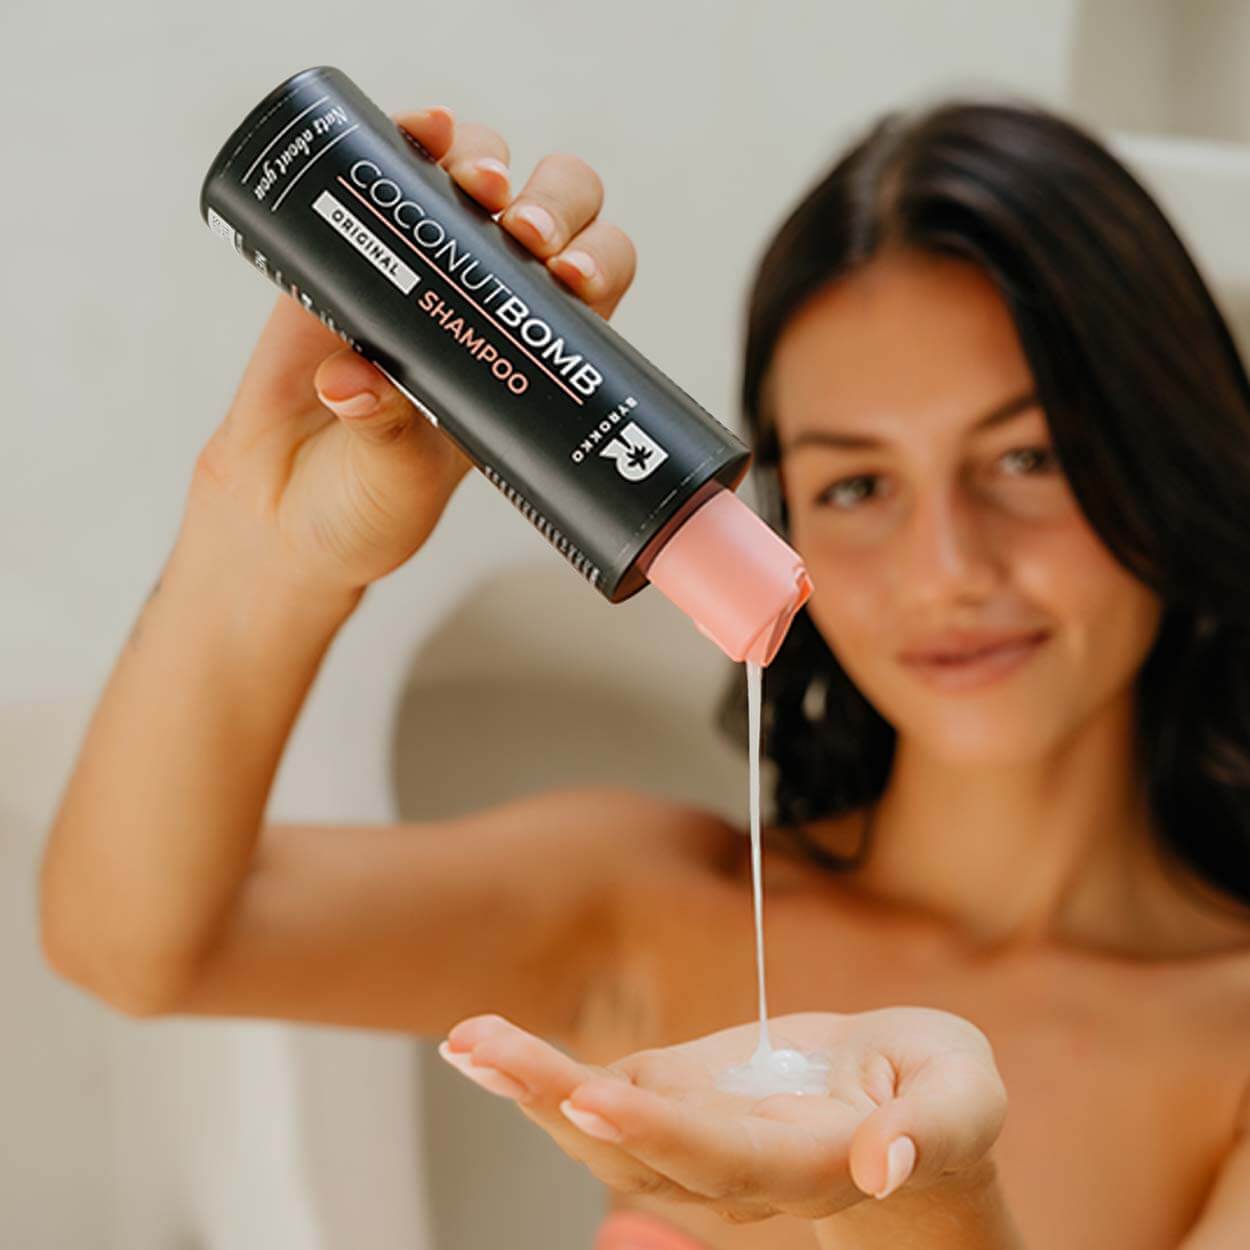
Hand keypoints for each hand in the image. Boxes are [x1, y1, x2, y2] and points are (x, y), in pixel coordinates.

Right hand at [183, 106, 637, 600]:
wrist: (278, 505)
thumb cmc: (364, 505)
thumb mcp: (393, 479)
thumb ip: (384, 429)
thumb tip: (353, 380)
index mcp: (524, 360)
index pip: (591, 290)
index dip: (597, 264)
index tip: (573, 277)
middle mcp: (485, 303)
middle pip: (547, 218)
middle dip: (553, 206)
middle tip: (524, 233)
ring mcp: (420, 269)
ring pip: (477, 180)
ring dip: (486, 160)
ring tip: (472, 180)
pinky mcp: (350, 250)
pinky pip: (387, 176)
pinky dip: (409, 139)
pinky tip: (420, 127)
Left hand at [438, 1006, 1006, 1224]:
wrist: (899, 1112)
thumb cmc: (936, 1095)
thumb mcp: (962, 1094)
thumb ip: (932, 1127)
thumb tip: (883, 1161)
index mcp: (808, 1162)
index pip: (723, 1157)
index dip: (661, 1131)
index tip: (595, 1098)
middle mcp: (738, 1169)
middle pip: (638, 1149)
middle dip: (558, 1099)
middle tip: (483, 1049)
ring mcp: (697, 1143)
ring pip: (603, 1132)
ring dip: (531, 1086)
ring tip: (468, 1039)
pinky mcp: (677, 1107)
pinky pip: (603, 1098)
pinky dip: (544, 1074)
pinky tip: (489, 1045)